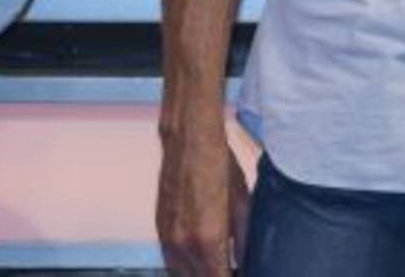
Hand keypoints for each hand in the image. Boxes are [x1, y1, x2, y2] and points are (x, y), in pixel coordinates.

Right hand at [157, 136, 249, 275]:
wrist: (188, 140)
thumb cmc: (219, 164)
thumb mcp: (242, 200)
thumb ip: (243, 237)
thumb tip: (245, 261)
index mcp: (209, 238)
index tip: (240, 273)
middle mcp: (184, 244)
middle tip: (230, 267)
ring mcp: (168, 238)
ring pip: (181, 275)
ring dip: (198, 274)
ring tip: (217, 264)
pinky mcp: (159, 229)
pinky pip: (170, 260)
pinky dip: (184, 265)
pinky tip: (199, 256)